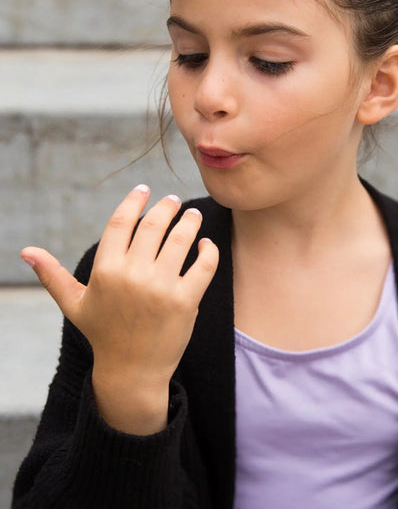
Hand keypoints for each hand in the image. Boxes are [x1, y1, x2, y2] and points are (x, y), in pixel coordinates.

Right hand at [21, 185, 218, 432]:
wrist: (132, 372)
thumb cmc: (103, 333)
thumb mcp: (75, 304)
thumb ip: (53, 275)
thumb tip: (26, 250)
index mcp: (105, 270)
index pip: (121, 222)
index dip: (134, 201)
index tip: (144, 189)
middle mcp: (132, 275)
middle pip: (154, 224)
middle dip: (166, 206)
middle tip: (173, 200)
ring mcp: (161, 287)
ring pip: (181, 239)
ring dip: (189, 222)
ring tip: (192, 216)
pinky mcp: (185, 301)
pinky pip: (204, 264)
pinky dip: (208, 249)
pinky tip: (205, 244)